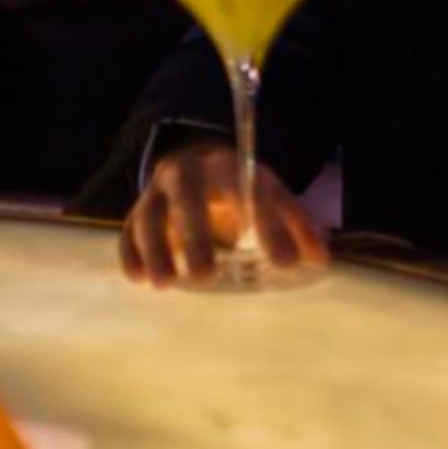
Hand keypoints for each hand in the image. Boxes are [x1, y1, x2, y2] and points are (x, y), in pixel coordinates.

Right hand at [120, 140, 328, 288]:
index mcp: (231, 166)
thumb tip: (320, 259)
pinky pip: (127, 230)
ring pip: (149, 216)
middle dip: (196, 237)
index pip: (252, 192)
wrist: (198, 164)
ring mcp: (158, 191)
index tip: (285, 262)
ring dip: (155, 251)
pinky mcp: (137, 210)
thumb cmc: (242, 187)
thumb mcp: (274, 197)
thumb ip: (297, 225)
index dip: (270, 227)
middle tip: (206, 277)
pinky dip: (129, 253)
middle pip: (188, 199)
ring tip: (166, 284)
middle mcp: (189, 172)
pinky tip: (138, 278)